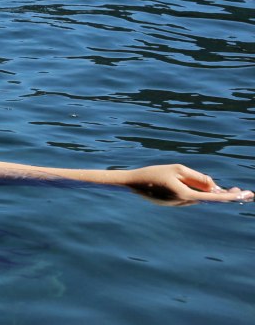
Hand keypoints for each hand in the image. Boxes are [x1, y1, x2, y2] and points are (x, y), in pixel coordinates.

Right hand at [123, 164, 252, 204]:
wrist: (132, 183)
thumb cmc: (154, 173)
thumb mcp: (178, 169)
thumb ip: (197, 177)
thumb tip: (213, 185)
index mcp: (186, 195)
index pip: (213, 197)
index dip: (231, 196)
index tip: (245, 194)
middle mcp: (184, 203)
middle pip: (209, 199)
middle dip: (226, 194)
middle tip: (244, 191)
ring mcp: (179, 205)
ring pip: (200, 197)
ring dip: (211, 192)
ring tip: (226, 188)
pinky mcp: (174, 204)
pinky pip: (192, 198)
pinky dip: (200, 193)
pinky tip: (206, 188)